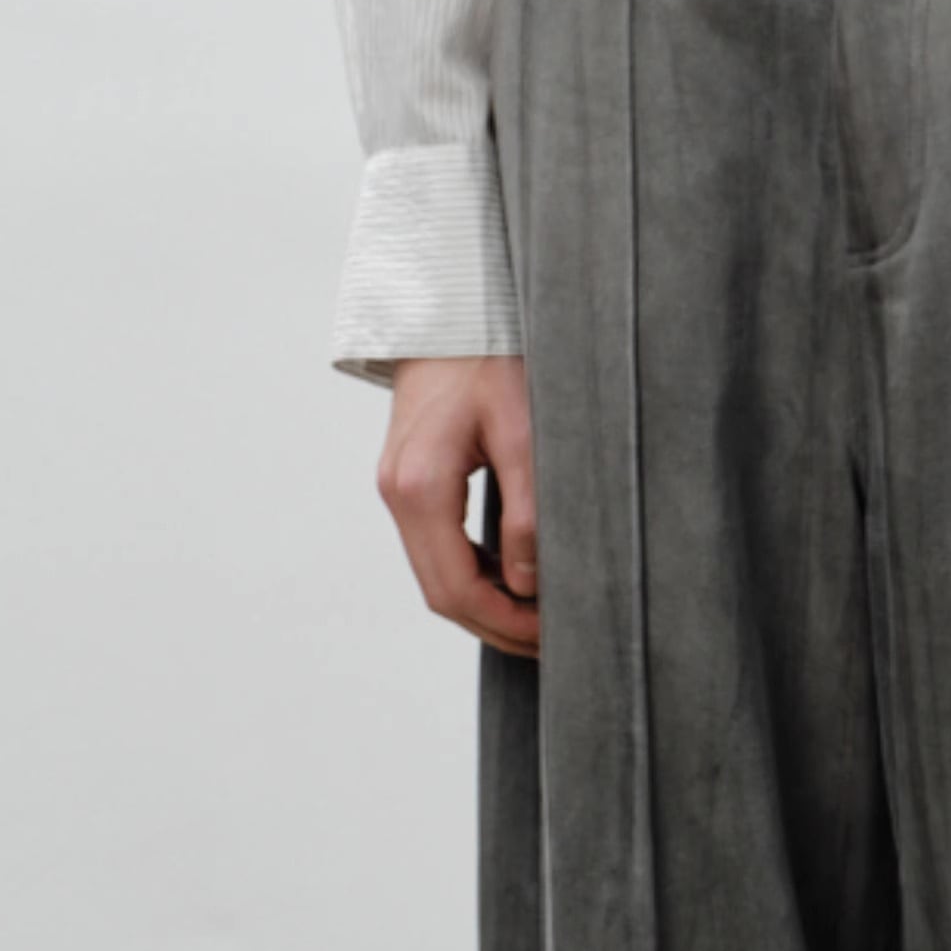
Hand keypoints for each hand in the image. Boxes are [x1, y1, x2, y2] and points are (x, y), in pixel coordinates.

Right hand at [375, 357, 540, 660]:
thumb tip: (530, 583)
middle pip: (441, 593)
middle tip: (552, 641)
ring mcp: (398, 488)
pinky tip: (517, 577)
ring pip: (438, 574)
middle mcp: (398, 494)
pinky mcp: (410, 480)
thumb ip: (527, 512)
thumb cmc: (492, 359)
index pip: (456, 589)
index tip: (552, 635)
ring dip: (487, 604)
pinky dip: (476, 573)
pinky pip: (439, 546)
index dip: (505, 624)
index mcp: (420, 488)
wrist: (450, 309)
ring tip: (540, 618)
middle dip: (497, 626)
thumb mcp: (525, 432)